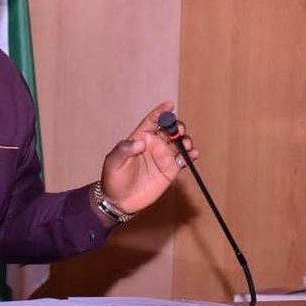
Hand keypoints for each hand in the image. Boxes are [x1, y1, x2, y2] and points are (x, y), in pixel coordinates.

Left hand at [99, 101, 198, 215]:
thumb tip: (140, 143)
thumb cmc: (114, 178)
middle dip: (177, 127)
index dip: (160, 112)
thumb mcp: (113, 162)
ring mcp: (163, 156)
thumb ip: (124, 150)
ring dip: (186, 140)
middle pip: (169, 130)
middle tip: (179, 131)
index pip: (151, 121)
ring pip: (179, 143)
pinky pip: (184, 159)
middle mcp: (154, 145)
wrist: (120, 200)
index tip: (169, 105)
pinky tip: (192, 155)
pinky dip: (191, 155)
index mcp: (140, 138)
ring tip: (186, 145)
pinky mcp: (171, 169)